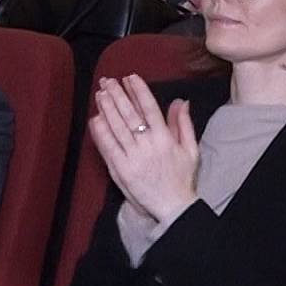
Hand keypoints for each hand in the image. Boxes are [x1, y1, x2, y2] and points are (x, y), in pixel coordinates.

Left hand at [88, 75, 198, 223]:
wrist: (173, 207)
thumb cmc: (182, 178)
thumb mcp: (190, 149)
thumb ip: (183, 124)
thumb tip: (181, 101)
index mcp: (165, 138)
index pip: (149, 108)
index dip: (138, 91)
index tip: (130, 77)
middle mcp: (148, 145)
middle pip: (129, 114)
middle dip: (117, 95)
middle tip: (107, 81)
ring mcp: (132, 157)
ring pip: (117, 127)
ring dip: (107, 108)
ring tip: (100, 94)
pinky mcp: (120, 169)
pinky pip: (108, 147)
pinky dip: (100, 132)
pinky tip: (95, 119)